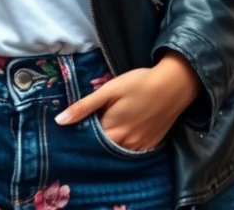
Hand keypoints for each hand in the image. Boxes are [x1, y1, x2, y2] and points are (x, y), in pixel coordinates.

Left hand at [55, 52, 200, 151]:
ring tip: (105, 126)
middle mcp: (127, 144)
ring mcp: (142, 146)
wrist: (174, 85)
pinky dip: (126, 144)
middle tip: (89, 124)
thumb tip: (60, 121)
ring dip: (111, 142)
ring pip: (119, 150)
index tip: (73, 126)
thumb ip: (84, 107)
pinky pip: (134, 150)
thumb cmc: (138, 83)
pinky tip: (123, 131)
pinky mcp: (153, 144)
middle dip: (95, 139)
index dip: (81, 133)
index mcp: (112, 130)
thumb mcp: (108, 90)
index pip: (90, 140)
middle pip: (104, 147)